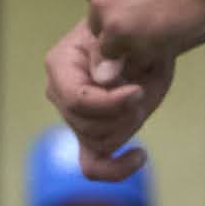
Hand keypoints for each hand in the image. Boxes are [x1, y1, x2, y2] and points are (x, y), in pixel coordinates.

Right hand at [42, 15, 168, 175]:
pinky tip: (140, 156)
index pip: (76, 100)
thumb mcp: (125, 36)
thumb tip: (103, 80)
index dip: (110, 103)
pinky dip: (115, 170)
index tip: (138, 91)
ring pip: (99, 143)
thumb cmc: (133, 36)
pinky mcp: (91, 135)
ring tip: (139, 101)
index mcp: (60, 65)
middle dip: (122, 115)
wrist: (144, 45)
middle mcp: (60, 94)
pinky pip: (93, 166)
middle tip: (140, 90)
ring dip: (128, 126)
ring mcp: (74, 118)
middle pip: (88, 126)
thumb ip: (110, 51)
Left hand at [69, 0, 204, 76]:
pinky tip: (159, 38)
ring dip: (125, 32)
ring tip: (161, 23)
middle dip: (117, 9)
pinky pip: (115, 51)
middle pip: (94, 4)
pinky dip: (133, 50)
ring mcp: (101, 2)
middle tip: (152, 8)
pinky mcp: (116, 30)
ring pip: (103, 30)